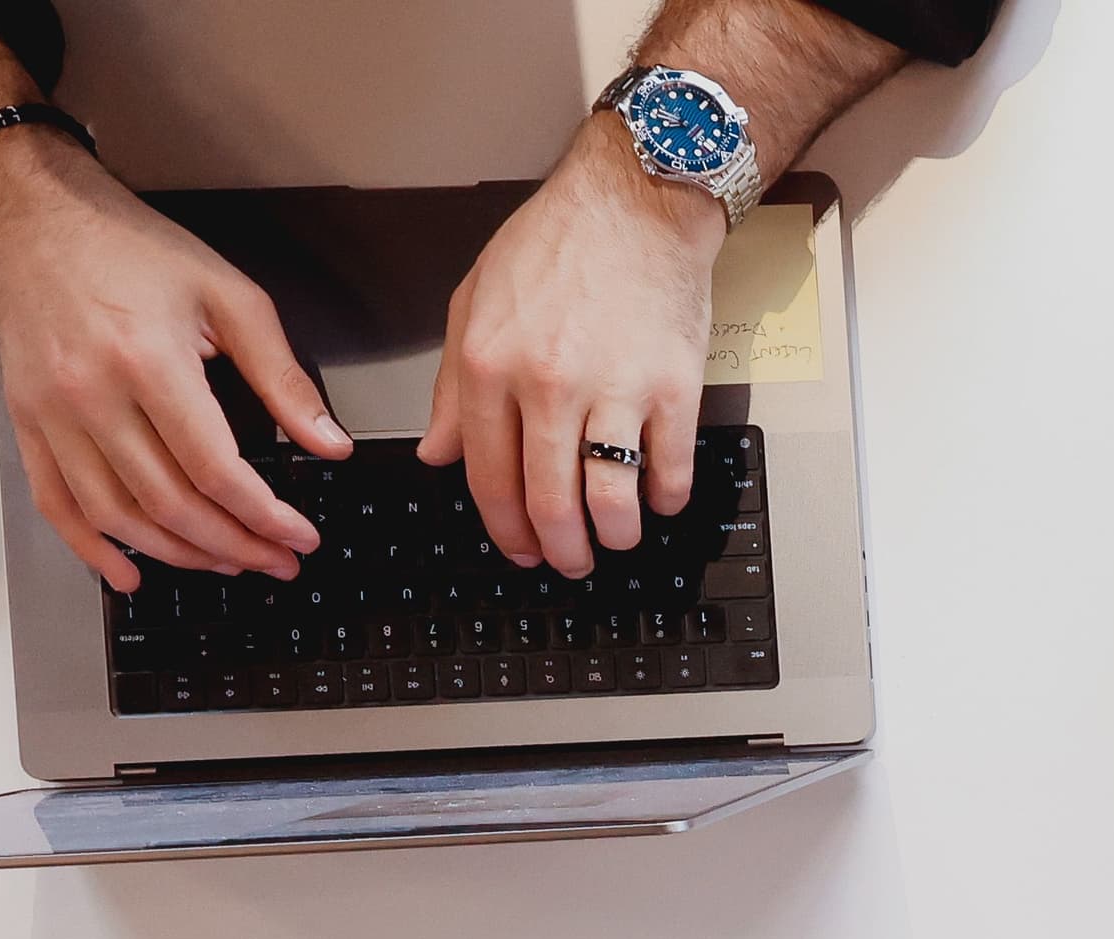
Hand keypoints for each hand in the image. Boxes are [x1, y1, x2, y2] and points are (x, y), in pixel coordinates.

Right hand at [0, 132, 350, 591]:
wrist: (34, 217)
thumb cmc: (129, 248)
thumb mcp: (228, 295)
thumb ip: (282, 376)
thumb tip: (327, 443)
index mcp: (149, 362)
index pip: (215, 470)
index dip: (265, 516)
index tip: (300, 536)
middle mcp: (93, 395)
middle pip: (169, 504)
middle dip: (234, 546)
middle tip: (276, 561)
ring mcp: (52, 414)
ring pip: (117, 515)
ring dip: (179, 555)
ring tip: (228, 563)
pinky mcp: (26, 421)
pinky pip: (55, 503)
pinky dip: (92, 547)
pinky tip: (130, 572)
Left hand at [419, 113, 721, 579]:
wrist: (634, 202)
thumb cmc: (555, 245)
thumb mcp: (474, 303)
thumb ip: (452, 386)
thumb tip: (439, 455)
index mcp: (490, 364)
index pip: (489, 478)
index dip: (505, 530)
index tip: (520, 548)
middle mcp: (548, 382)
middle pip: (550, 502)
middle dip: (560, 550)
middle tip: (568, 560)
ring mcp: (615, 388)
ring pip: (612, 502)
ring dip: (613, 537)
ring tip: (615, 538)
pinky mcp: (674, 388)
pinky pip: (669, 472)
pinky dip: (665, 499)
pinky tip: (658, 498)